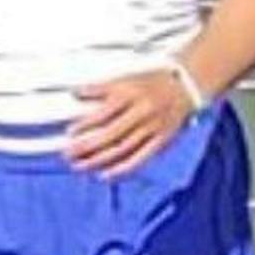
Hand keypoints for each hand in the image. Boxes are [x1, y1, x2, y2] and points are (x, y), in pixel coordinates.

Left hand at [66, 70, 194, 176]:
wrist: (186, 87)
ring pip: (124, 149)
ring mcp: (153, 128)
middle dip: (87, 146)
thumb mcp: (125, 79)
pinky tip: (106, 175)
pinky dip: (123, 169)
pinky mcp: (162, 141)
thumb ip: (100, 88)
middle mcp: (142, 113)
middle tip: (68, 154)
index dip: (86, 124)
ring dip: (99, 160)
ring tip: (80, 167)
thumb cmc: (151, 82)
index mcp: (132, 95)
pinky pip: (141, 158)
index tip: (69, 132)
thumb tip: (75, 92)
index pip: (105, 113)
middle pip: (112, 134)